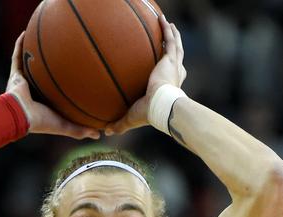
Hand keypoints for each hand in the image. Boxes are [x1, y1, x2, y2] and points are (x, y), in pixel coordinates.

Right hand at [6, 33, 99, 139]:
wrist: (20, 116)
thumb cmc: (41, 122)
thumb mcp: (65, 126)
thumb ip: (81, 130)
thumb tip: (99, 135)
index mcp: (43, 102)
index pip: (54, 92)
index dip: (62, 85)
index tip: (74, 76)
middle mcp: (33, 90)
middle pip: (43, 75)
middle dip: (49, 66)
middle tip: (62, 54)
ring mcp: (23, 81)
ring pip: (29, 63)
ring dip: (34, 52)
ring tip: (43, 39)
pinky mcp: (15, 74)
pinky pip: (17, 56)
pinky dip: (20, 44)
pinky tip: (26, 32)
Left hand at [104, 15, 186, 135]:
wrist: (161, 107)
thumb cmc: (149, 114)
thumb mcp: (131, 118)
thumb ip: (119, 124)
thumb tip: (105, 131)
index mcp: (168, 87)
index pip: (171, 77)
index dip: (170, 70)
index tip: (166, 65)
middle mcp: (174, 75)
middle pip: (176, 58)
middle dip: (174, 49)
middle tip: (172, 40)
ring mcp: (174, 66)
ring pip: (176, 47)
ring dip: (173, 35)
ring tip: (170, 25)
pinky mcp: (170, 60)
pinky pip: (170, 40)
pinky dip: (167, 29)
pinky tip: (162, 19)